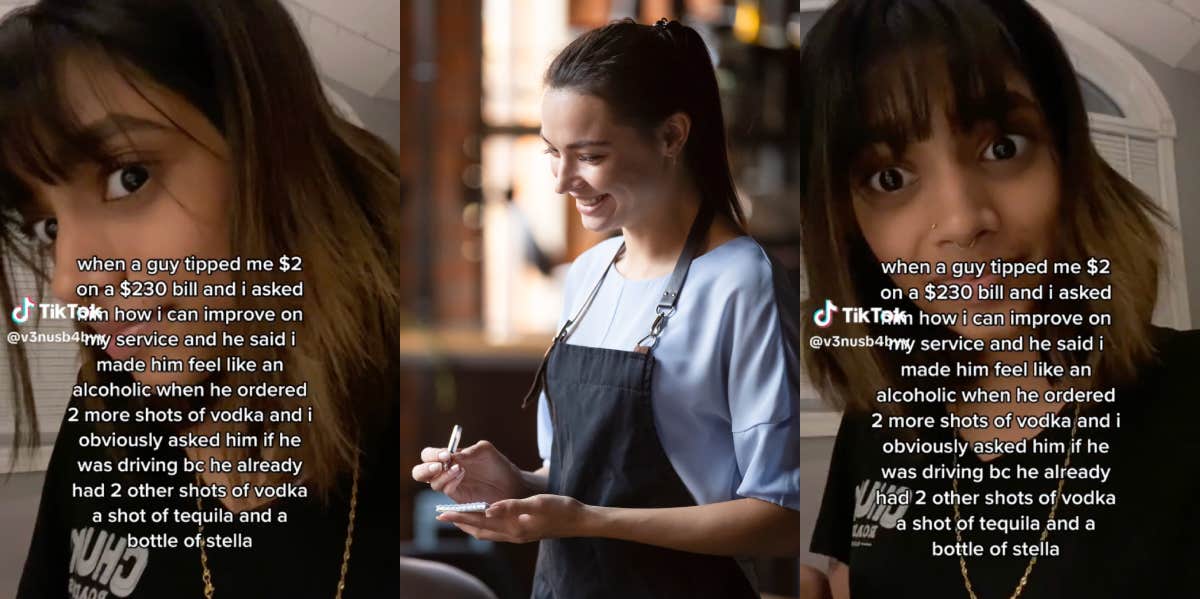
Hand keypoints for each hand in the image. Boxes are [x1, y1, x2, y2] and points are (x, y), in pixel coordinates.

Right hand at [411, 440, 528, 503]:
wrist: (512, 485)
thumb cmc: (498, 465)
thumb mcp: (485, 451)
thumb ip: (468, 451)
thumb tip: (451, 456)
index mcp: (449, 458)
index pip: (429, 455)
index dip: (432, 454)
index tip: (446, 454)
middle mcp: (446, 472)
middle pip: (421, 472)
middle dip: (425, 469)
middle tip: (439, 465)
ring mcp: (451, 486)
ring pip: (433, 483)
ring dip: (442, 475)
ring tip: (460, 469)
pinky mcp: (459, 499)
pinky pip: (447, 491)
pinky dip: (451, 483)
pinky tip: (462, 475)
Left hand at [436, 494, 587, 543]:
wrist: (579, 521)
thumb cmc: (561, 509)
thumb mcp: (537, 503)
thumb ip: (512, 506)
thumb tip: (488, 509)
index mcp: (514, 527)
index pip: (481, 522)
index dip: (461, 517)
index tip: (443, 513)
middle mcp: (513, 534)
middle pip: (479, 530)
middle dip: (460, 523)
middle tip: (442, 515)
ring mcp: (518, 534)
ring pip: (487, 531)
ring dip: (471, 524)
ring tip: (457, 516)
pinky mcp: (522, 531)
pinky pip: (496, 530)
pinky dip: (484, 523)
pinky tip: (483, 514)